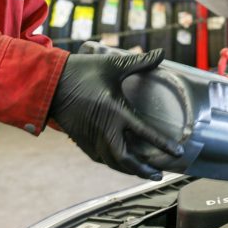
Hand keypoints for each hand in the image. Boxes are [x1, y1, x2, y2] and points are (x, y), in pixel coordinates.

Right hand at [50, 48, 182, 179]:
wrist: (49, 82)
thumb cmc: (82, 71)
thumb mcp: (113, 64)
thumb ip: (139, 62)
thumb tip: (161, 53)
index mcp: (115, 111)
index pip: (144, 133)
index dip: (163, 145)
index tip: (177, 153)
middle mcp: (104, 130)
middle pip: (127, 160)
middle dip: (144, 170)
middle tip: (158, 174)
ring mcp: (91, 138)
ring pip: (113, 162)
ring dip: (129, 169)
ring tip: (144, 172)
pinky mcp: (81, 140)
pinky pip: (100, 158)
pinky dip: (113, 163)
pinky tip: (120, 163)